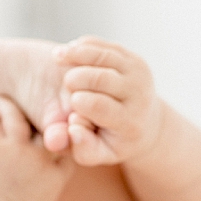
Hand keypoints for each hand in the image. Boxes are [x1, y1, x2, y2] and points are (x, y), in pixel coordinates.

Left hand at [0, 95, 73, 200]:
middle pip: (46, 124)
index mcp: (54, 177)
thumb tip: (43, 195)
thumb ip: (44, 196)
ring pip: (15, 113)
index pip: (67, 147)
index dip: (62, 134)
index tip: (54, 129)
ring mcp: (15, 150)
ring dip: (6, 104)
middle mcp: (39, 159)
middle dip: (40, 112)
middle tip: (30, 103)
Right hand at [54, 37, 164, 165]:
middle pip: (101, 78)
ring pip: (102, 55)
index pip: (99, 106)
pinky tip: (69, 52)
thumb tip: (73, 127)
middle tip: (65, 84)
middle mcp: (139, 95)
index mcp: (130, 122)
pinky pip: (105, 46)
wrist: (143, 124)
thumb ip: (82, 148)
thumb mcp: (97, 154)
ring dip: (75, 53)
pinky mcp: (134, 59)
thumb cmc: (111, 141)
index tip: (70, 106)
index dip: (78, 102)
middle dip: (76, 78)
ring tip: (56, 57)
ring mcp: (139, 74)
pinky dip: (83, 45)